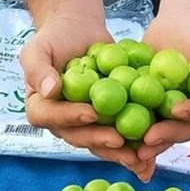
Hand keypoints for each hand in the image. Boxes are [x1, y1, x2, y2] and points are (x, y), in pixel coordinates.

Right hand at [19, 9, 150, 175]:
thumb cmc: (55, 39)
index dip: (71, 117)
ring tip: (140, 157)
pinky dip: (136, 146)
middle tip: (120, 141)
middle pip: (79, 137)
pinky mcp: (108, 122)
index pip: (52, 117)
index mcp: (41, 109)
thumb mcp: (38, 49)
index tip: (91, 113)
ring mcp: (86, 126)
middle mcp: (63, 123)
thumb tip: (51, 91)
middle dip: (100, 140)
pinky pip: (121, 135)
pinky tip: (151, 157)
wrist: (79, 32)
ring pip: (101, 143)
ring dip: (120, 153)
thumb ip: (38, 69)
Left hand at [133, 7, 189, 173]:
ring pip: (159, 131)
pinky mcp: (148, 105)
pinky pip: (138, 119)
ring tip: (130, 149)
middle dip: (165, 135)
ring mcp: (169, 111)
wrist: (183, 19)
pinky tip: (113, 139)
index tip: (177, 110)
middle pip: (181, 129)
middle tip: (147, 140)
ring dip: (146, 143)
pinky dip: (127, 131)